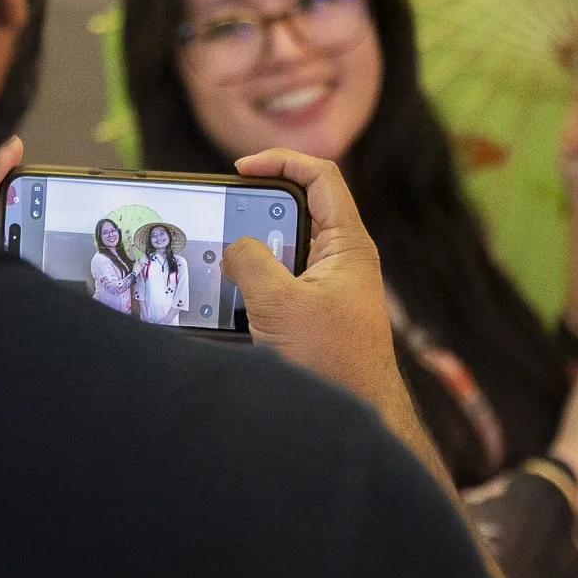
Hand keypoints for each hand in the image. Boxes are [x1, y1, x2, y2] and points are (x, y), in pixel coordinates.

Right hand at [222, 149, 405, 417]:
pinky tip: (229, 300)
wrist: (358, 417)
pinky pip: (279, 284)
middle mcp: (341, 259)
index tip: (241, 170)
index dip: (281, 161)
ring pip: (283, 251)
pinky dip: (253, 285)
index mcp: (348, 244)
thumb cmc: (332, 360)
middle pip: (296, 211)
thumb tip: (233, 248)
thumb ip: (251, 261)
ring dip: (250, 253)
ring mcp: (328, 288)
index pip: (321, 176)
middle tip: (221, 220)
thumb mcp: (280, 303)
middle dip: (255, 212)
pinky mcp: (314, 314)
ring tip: (218, 263)